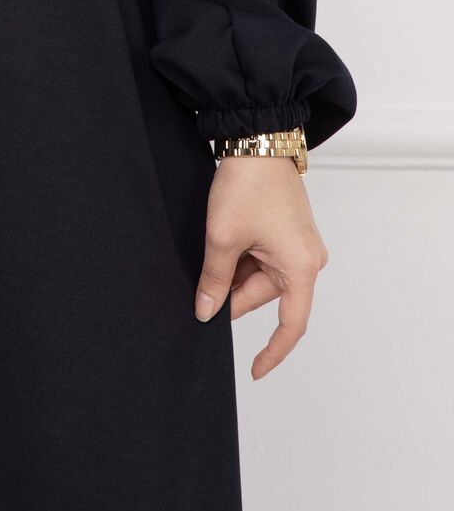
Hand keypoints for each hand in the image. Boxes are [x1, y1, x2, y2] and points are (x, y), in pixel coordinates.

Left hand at [193, 155, 329, 379]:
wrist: (256, 139)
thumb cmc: (247, 186)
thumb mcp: (223, 238)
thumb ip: (215, 281)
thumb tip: (206, 312)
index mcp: (301, 267)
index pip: (290, 326)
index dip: (272, 352)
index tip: (254, 371)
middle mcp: (308, 259)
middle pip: (266, 296)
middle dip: (232, 293)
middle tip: (202, 283)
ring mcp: (299, 243)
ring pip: (261, 276)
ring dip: (234, 271)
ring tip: (213, 246)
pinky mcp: (288, 230)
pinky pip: (264, 257)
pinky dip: (241, 257)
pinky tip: (222, 241)